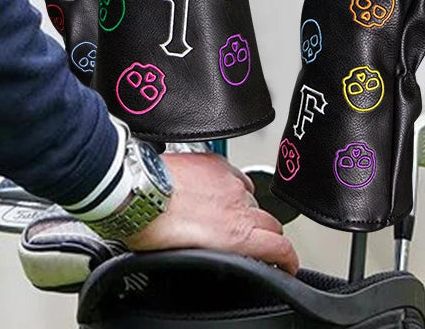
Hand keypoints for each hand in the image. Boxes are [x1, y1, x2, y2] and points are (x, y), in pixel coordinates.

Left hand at [122, 152, 298, 274]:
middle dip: (267, 236)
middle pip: (271, 223)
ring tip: (227, 215)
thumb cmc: (154, 227)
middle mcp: (238, 207)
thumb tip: (222, 256)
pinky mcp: (213, 162)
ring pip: (253, 198)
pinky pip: (235, 175)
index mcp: (237, 236)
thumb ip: (219, 254)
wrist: (136, 192)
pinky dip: (232, 185)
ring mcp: (227, 181)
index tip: (286, 263)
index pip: (280, 247)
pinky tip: (217, 190)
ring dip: (247, 209)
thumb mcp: (192, 257)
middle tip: (255, 242)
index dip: (288, 259)